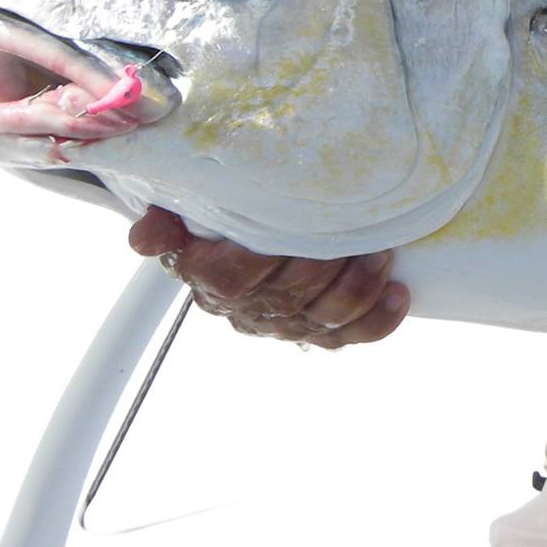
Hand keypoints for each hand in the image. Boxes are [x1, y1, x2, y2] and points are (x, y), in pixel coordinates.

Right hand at [128, 206, 409, 348]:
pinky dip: (379, 320)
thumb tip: (147, 236)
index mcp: (209, 278)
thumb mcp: (181, 210)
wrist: (236, 238)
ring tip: (380, 254)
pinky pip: (352, 336)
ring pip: (325, 319)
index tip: (290, 225)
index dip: (263, 257)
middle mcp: (248, 308)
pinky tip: (399, 294)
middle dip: (325, 265)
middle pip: (289, 296)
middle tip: (354, 231)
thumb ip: (163, 222)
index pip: (233, 277)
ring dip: (358, 288)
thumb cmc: (215, 217)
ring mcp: (286, 324)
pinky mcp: (320, 332)